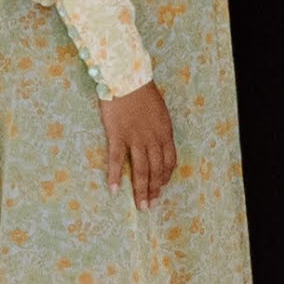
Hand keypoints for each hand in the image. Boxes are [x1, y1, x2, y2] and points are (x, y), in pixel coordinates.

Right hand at [97, 82, 175, 205]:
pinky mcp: (118, 135)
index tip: (161, 187)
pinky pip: (116, 160)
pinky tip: (114, 189)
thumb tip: (156, 142)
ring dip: (141, 190)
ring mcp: (135, 138)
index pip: (169, 161)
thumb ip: (159, 128)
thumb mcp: (159, 110)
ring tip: (140, 206)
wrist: (127, 77)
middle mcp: (152, 138)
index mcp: (164, 132)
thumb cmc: (142, 91)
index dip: (166, 177)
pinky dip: (115, 176)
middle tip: (151, 205)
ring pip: (140, 170)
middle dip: (154, 190)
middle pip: (156, 170)